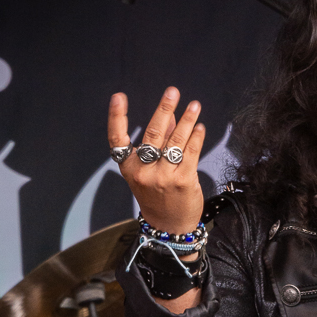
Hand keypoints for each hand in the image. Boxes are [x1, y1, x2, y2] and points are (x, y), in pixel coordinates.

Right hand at [108, 87, 205, 233]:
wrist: (169, 225)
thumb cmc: (157, 195)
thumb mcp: (148, 170)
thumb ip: (158, 142)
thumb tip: (168, 116)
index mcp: (129, 168)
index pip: (117, 139)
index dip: (117, 117)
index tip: (118, 97)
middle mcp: (143, 171)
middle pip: (153, 134)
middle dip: (164, 109)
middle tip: (172, 92)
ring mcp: (163, 177)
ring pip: (176, 142)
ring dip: (187, 120)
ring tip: (195, 105)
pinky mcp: (183, 181)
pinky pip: (190, 153)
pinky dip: (196, 138)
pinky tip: (199, 127)